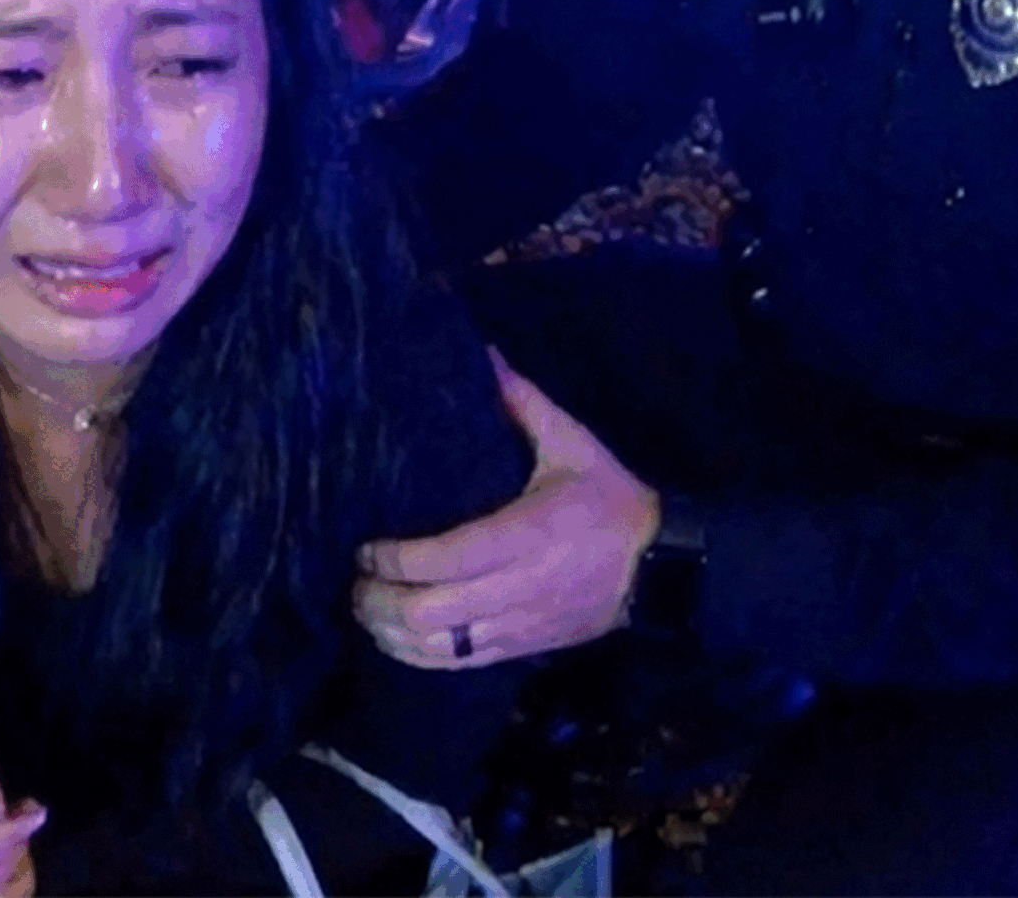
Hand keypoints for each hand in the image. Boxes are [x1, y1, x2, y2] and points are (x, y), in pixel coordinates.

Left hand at [353, 350, 660, 667]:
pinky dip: (417, 656)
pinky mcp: (523, 648)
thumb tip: (482, 354)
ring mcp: (519, 624)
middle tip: (355, 579)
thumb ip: (523, 403)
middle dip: (379, 599)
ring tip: (365, 608)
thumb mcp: (573, 443)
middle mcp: (517, 586)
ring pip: (439, 646)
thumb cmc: (609, 499)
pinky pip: (460, 663)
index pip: (444, 558)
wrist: (663, 567)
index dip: (393, 558)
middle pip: (429, 611)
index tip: (365, 545)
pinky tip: (393, 639)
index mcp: (526, 534)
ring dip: (390, 632)